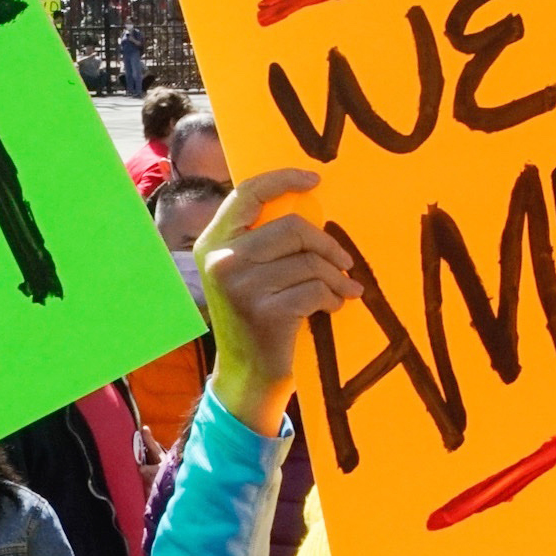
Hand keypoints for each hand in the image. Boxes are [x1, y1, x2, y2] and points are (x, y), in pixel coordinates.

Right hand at [195, 169, 360, 430]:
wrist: (246, 375)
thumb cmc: (254, 317)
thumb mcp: (243, 274)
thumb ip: (260, 240)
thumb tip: (306, 201)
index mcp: (212, 244)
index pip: (248, 194)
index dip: (283, 179)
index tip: (315, 179)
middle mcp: (221, 262)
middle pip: (292, 227)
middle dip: (326, 243)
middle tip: (343, 260)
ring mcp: (241, 288)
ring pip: (310, 261)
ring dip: (335, 276)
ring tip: (342, 288)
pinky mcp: (266, 313)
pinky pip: (317, 289)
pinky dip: (333, 297)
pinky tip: (333, 306)